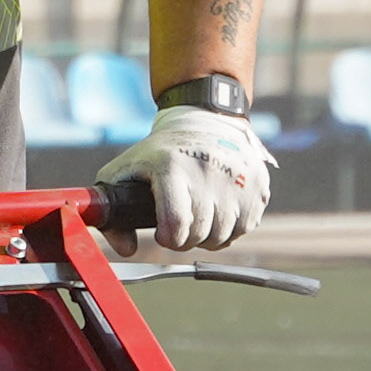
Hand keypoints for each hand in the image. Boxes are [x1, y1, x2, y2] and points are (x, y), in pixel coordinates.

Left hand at [94, 99, 266, 251]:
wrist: (206, 121)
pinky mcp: (258, 185)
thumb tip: (127, 250)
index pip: (177, 223)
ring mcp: (237, 178)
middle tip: (180, 223)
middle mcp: (207, 170)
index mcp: (172, 167)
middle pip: (199, 234)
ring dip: (209, 235)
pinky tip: (220, 208)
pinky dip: (232, 227)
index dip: (169, 239)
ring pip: (223, 235)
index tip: (164, 233)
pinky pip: (245, 227)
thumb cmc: (160, 153)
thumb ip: (113, 215)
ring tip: (200, 215)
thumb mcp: (126, 172)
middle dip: (186, 238)